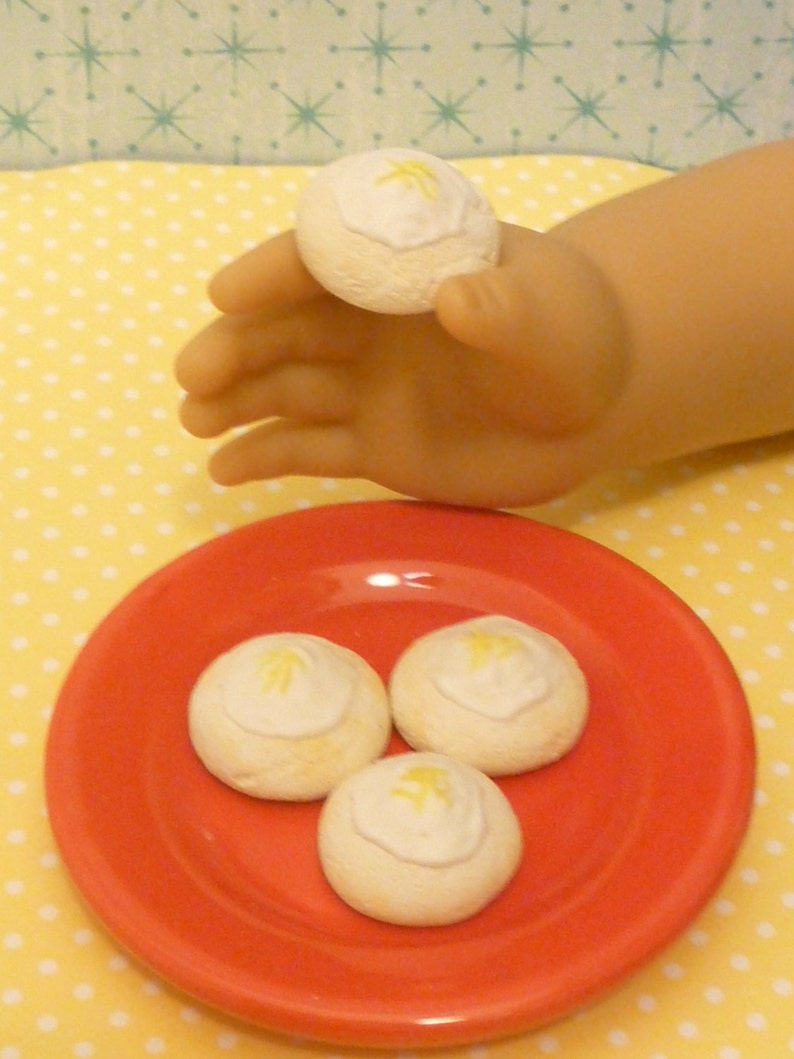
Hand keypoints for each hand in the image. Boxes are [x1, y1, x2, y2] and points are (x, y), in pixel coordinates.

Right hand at [176, 224, 627, 506]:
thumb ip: (504, 309)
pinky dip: (265, 457)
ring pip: (288, 391)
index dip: (274, 273)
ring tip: (192, 417)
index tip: (228, 294)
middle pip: (289, 331)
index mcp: (402, 271)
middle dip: (238, 348)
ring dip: (236, 401)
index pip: (327, 260)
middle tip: (193, 375)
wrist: (592, 408)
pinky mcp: (375, 447)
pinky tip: (221, 469)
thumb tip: (454, 298)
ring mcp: (368, 389)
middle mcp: (370, 327)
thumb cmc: (573, 339)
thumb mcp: (550, 320)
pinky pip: (311, 451)